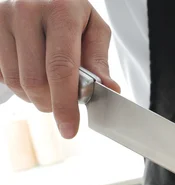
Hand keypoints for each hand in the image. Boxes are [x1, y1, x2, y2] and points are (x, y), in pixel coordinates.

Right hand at [0, 0, 119, 137]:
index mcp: (61, 11)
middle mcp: (27, 11)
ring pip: (14, 81)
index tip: (70, 128)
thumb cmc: (69, 11)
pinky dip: (16, 83)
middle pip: (35, 81)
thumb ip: (98, 60)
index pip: (61, 69)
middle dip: (51, 104)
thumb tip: (109, 90)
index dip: (65, 104)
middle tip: (61, 105)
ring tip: (46, 87)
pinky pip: (0, 73)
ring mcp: (2, 17)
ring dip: (33, 96)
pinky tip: (28, 72)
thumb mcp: (93, 28)